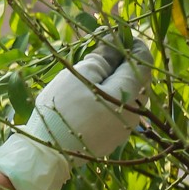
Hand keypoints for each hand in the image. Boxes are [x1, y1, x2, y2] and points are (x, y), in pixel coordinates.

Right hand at [0, 40, 151, 189]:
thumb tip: (114, 39)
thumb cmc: (61, 109)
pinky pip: (117, 110)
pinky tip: (85, 96)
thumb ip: (102, 55)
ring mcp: (125, 128)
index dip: (129, 42)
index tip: (110, 35)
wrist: (46, 154)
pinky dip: (106, 97)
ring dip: (110, 80)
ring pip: (125, 94)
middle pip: (135, 76)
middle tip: (93, 53)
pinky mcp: (112, 138)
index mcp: (131, 93)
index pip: (142, 58)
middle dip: (118, 61)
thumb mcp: (79, 74)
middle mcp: (136, 112)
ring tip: (86, 74)